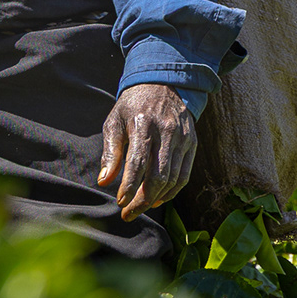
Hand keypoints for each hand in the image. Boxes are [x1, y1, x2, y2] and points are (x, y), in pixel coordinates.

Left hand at [98, 84, 196, 220]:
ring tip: (139, 206)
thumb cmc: (132, 106)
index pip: (138, 162)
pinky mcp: (192, 143)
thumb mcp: (114, 121)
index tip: (119, 202)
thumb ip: (110, 151)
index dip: (129, 186)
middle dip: (142, 200)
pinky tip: (158, 198)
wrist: (162, 83)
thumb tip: (104, 181)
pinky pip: (184, 175)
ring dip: (156, 199)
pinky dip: (172, 191)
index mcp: (143, 123)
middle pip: (158, 176)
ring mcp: (182, 137)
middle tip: (128, 213)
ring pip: (173, 179)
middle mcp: (166, 131)